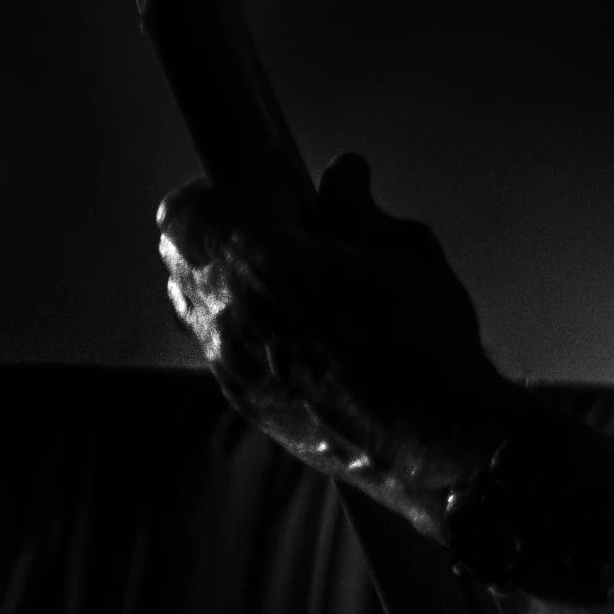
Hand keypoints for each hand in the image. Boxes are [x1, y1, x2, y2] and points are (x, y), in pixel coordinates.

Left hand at [157, 153, 528, 538]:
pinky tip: (299, 338)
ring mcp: (233, 370)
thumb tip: (342, 174)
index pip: (182, 214)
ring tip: (286, 290)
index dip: (206, 195)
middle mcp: (230, 319)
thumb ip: (357, 207)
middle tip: (265, 236)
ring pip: (196, 314)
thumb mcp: (405, 251)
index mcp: (261, 266)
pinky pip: (223, 355)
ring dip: (224, 292)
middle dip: (211, 241)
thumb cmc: (424, 340)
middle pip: (178, 265)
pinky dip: (244, 335)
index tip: (242, 191)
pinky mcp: (249, 406)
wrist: (435, 439)